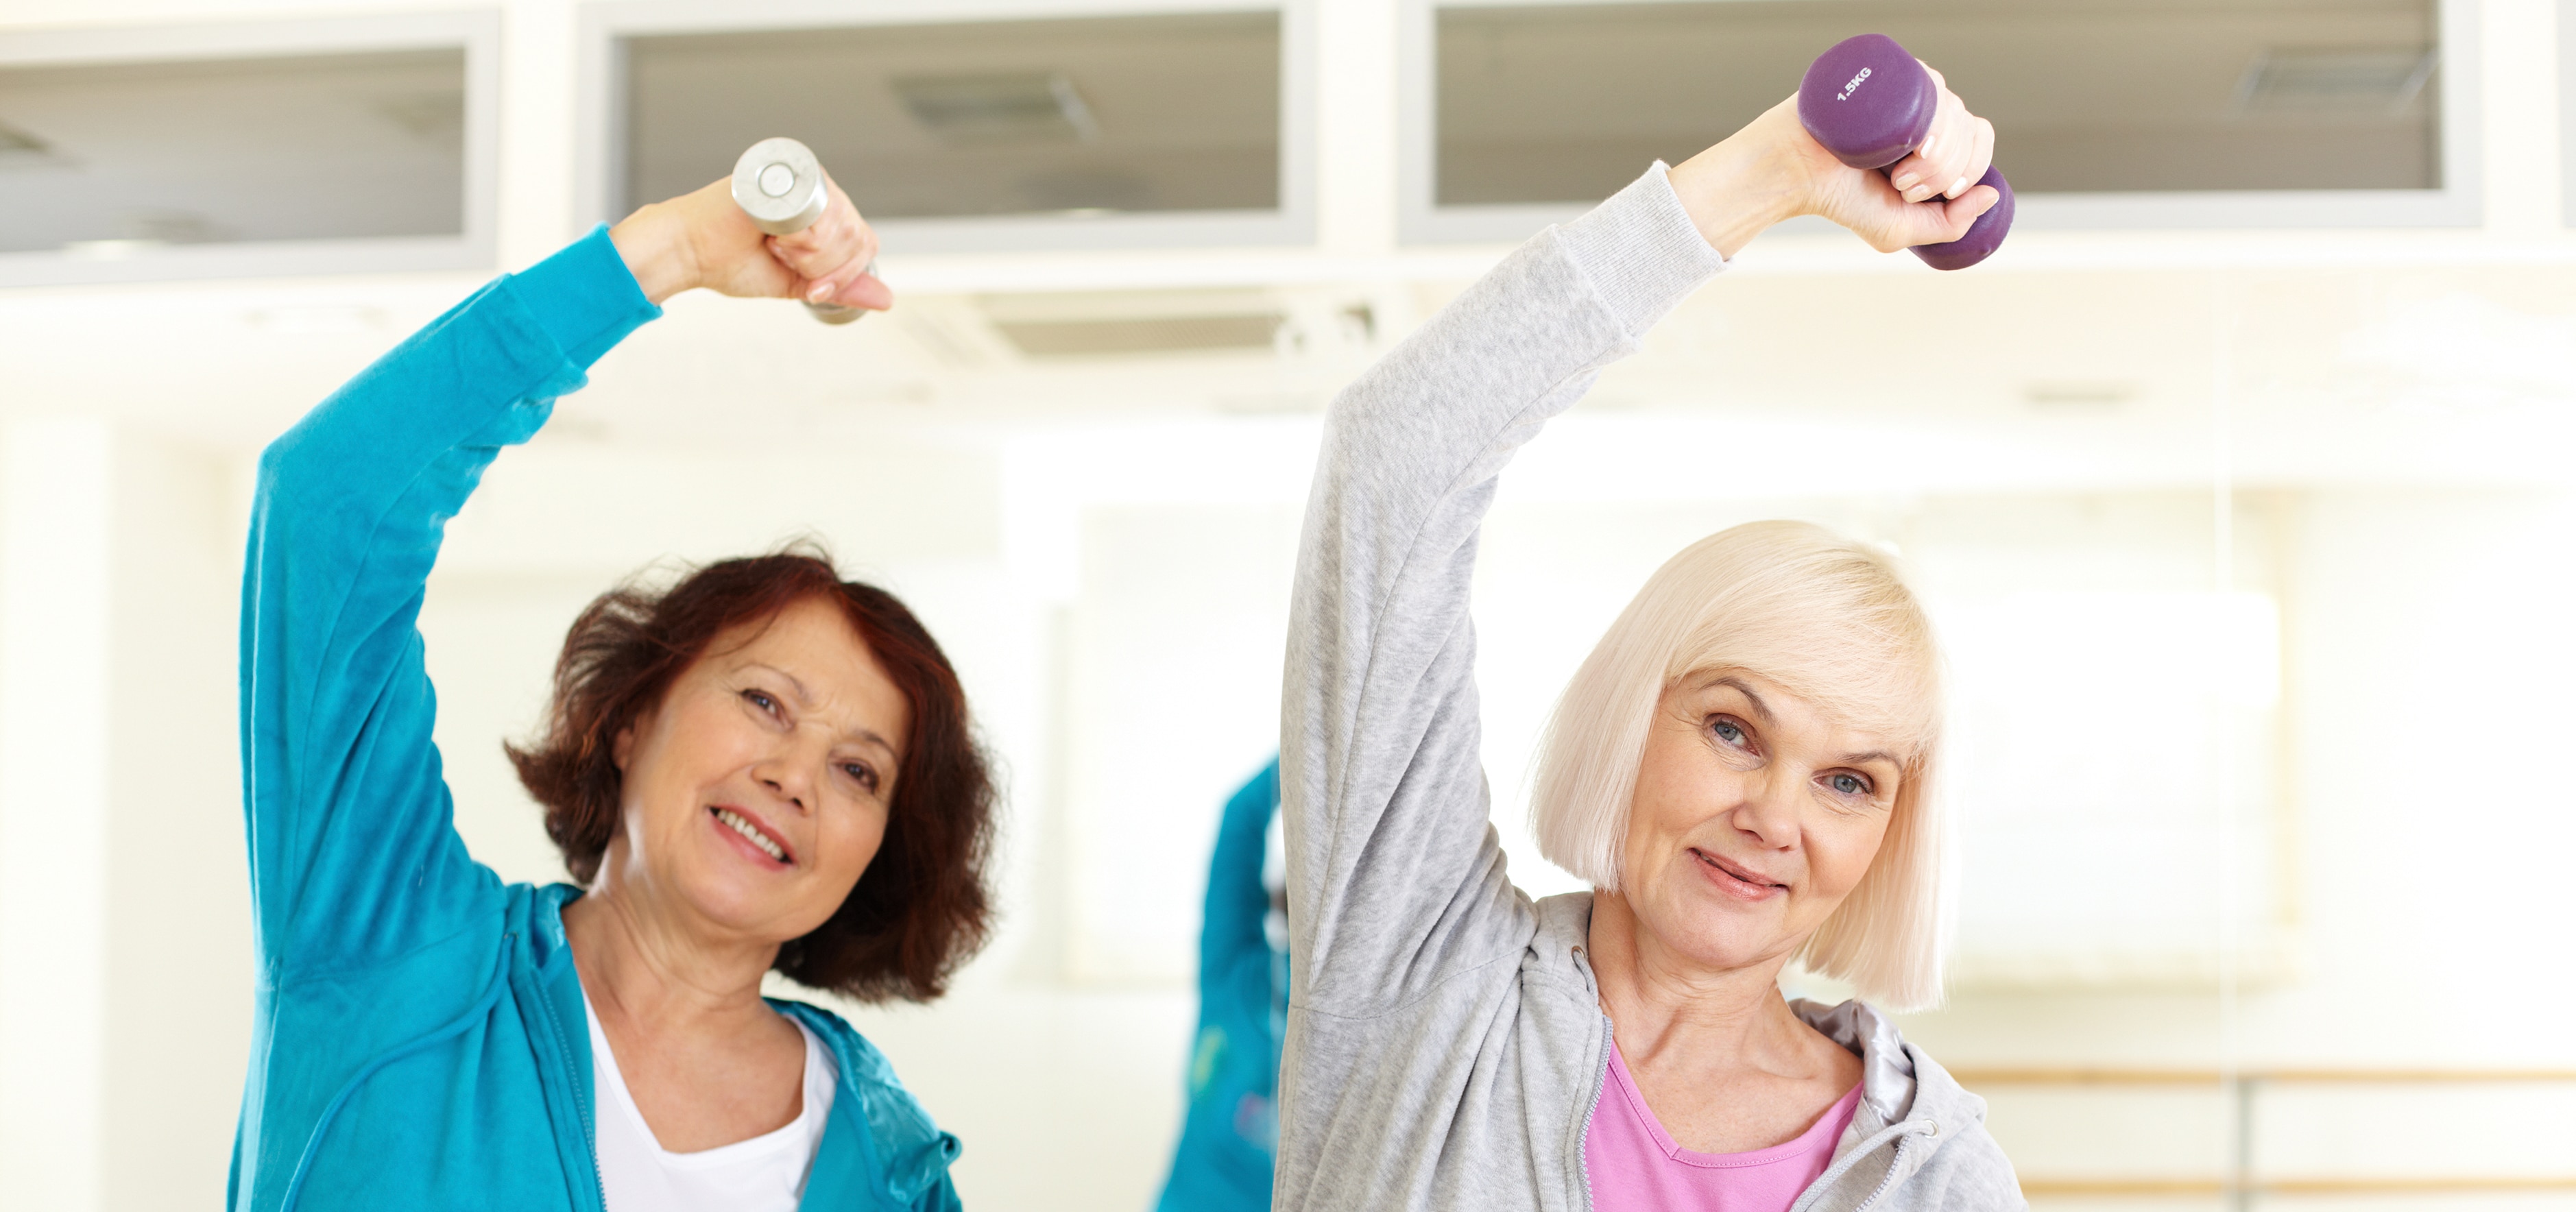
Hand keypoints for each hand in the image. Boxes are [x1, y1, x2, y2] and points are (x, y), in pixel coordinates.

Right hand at [608, 175, 891, 310]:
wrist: (688, 251)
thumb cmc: (729, 260)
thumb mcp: (799, 281)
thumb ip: (842, 286)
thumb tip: (885, 298)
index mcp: (821, 208)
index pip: (864, 240)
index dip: (842, 272)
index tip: (806, 281)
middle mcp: (815, 188)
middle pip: (858, 234)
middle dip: (821, 265)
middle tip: (782, 257)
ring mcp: (800, 176)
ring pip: (842, 225)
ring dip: (808, 252)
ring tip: (773, 242)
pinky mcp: (783, 172)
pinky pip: (817, 210)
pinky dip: (798, 236)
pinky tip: (770, 233)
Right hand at [1665, 63, 1997, 258]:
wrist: (1793, 174)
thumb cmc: (1840, 199)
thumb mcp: (1900, 227)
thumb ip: (1949, 224)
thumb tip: (1993, 193)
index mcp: (1935, 137)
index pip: (1979, 139)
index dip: (1970, 170)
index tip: (1934, 195)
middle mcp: (1925, 107)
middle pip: (1970, 127)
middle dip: (1946, 172)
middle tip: (1902, 188)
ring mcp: (1907, 87)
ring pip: (1954, 109)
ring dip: (1937, 155)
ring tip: (1895, 174)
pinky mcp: (1887, 72)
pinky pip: (1931, 83)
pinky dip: (1933, 119)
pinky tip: (1913, 142)